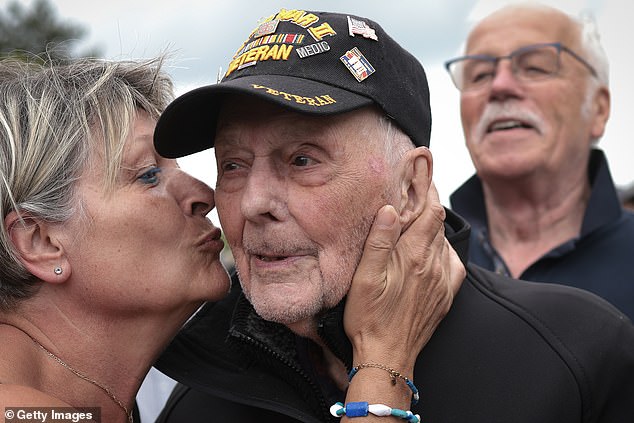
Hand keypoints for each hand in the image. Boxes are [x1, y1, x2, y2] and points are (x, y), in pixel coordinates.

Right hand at [344, 183, 464, 369]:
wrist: (387, 356)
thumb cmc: (369, 318)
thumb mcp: (364, 278)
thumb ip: (379, 241)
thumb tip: (389, 208)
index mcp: (415, 257)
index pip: (430, 211)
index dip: (428, 188)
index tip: (423, 171)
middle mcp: (434, 266)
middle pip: (439, 223)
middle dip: (429, 203)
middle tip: (416, 189)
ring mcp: (443, 282)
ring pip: (445, 242)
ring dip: (434, 225)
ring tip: (419, 217)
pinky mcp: (445, 296)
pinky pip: (454, 264)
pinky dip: (444, 250)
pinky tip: (433, 251)